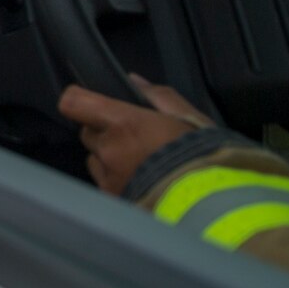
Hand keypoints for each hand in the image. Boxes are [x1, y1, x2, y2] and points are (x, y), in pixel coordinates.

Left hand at [58, 74, 210, 195]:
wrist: (215, 205)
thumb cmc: (204, 156)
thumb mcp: (188, 117)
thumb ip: (157, 96)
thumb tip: (133, 82)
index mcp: (122, 124)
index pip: (73, 103)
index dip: (79, 100)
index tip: (91, 102)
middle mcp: (109, 150)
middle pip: (87, 132)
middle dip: (104, 132)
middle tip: (133, 138)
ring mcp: (108, 178)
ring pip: (94, 160)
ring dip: (109, 158)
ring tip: (142, 164)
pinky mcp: (114, 201)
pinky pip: (105, 184)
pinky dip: (118, 180)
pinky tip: (144, 182)